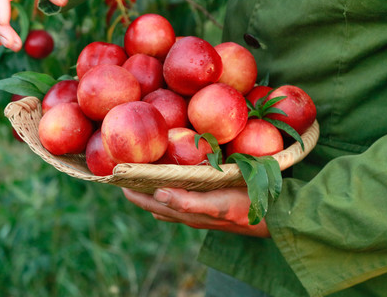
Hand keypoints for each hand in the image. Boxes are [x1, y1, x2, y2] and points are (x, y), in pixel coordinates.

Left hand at [122, 187, 270, 237]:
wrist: (271, 218)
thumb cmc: (243, 207)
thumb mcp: (216, 204)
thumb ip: (187, 202)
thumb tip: (157, 193)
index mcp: (183, 212)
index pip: (147, 201)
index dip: (131, 190)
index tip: (115, 173)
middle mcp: (186, 213)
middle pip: (153, 201)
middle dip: (137, 189)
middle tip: (124, 169)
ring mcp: (196, 210)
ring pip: (165, 200)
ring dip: (151, 189)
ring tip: (141, 173)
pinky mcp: (207, 204)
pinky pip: (180, 197)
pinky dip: (169, 189)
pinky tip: (170, 180)